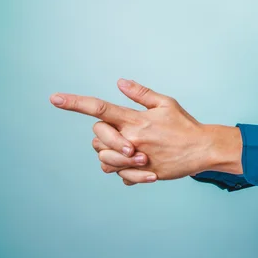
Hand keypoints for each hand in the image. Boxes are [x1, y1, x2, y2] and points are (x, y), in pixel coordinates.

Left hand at [50, 78, 216, 183]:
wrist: (202, 150)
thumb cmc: (185, 125)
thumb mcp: (166, 103)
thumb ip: (141, 94)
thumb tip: (120, 82)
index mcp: (136, 119)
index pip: (99, 108)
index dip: (75, 103)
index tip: (55, 98)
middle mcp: (132, 139)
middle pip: (97, 136)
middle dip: (104, 136)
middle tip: (125, 136)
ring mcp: (135, 158)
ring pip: (104, 158)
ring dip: (112, 154)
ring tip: (132, 152)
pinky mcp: (141, 173)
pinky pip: (118, 174)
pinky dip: (123, 170)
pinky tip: (139, 164)